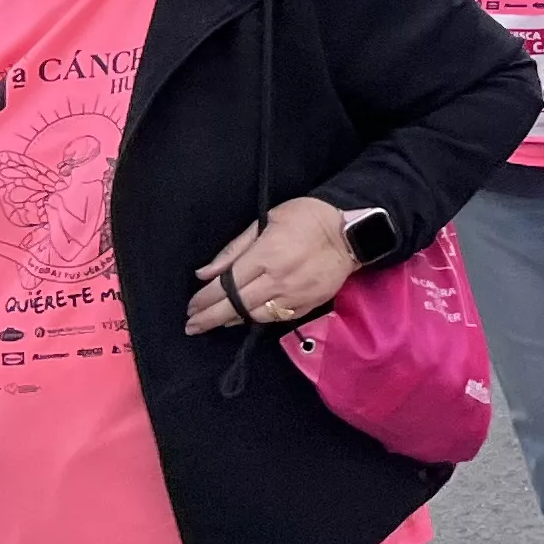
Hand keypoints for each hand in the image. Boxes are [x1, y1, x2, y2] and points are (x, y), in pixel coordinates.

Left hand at [185, 194, 357, 335]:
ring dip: (231, 320)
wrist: (352, 231)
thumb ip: (235, 249)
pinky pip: (277, 317)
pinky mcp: (309, 303)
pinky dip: (258, 319)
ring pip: (255, 316)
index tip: (190, 307)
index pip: (226, 285)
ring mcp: (295, 295)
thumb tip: (205, 274)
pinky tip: (246, 317)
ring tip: (215, 321)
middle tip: (192, 326)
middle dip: (209, 317)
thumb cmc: (307, 217)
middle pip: (235, 305)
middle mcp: (278, 280)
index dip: (204, 299)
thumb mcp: (267, 220)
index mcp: (266, 256)